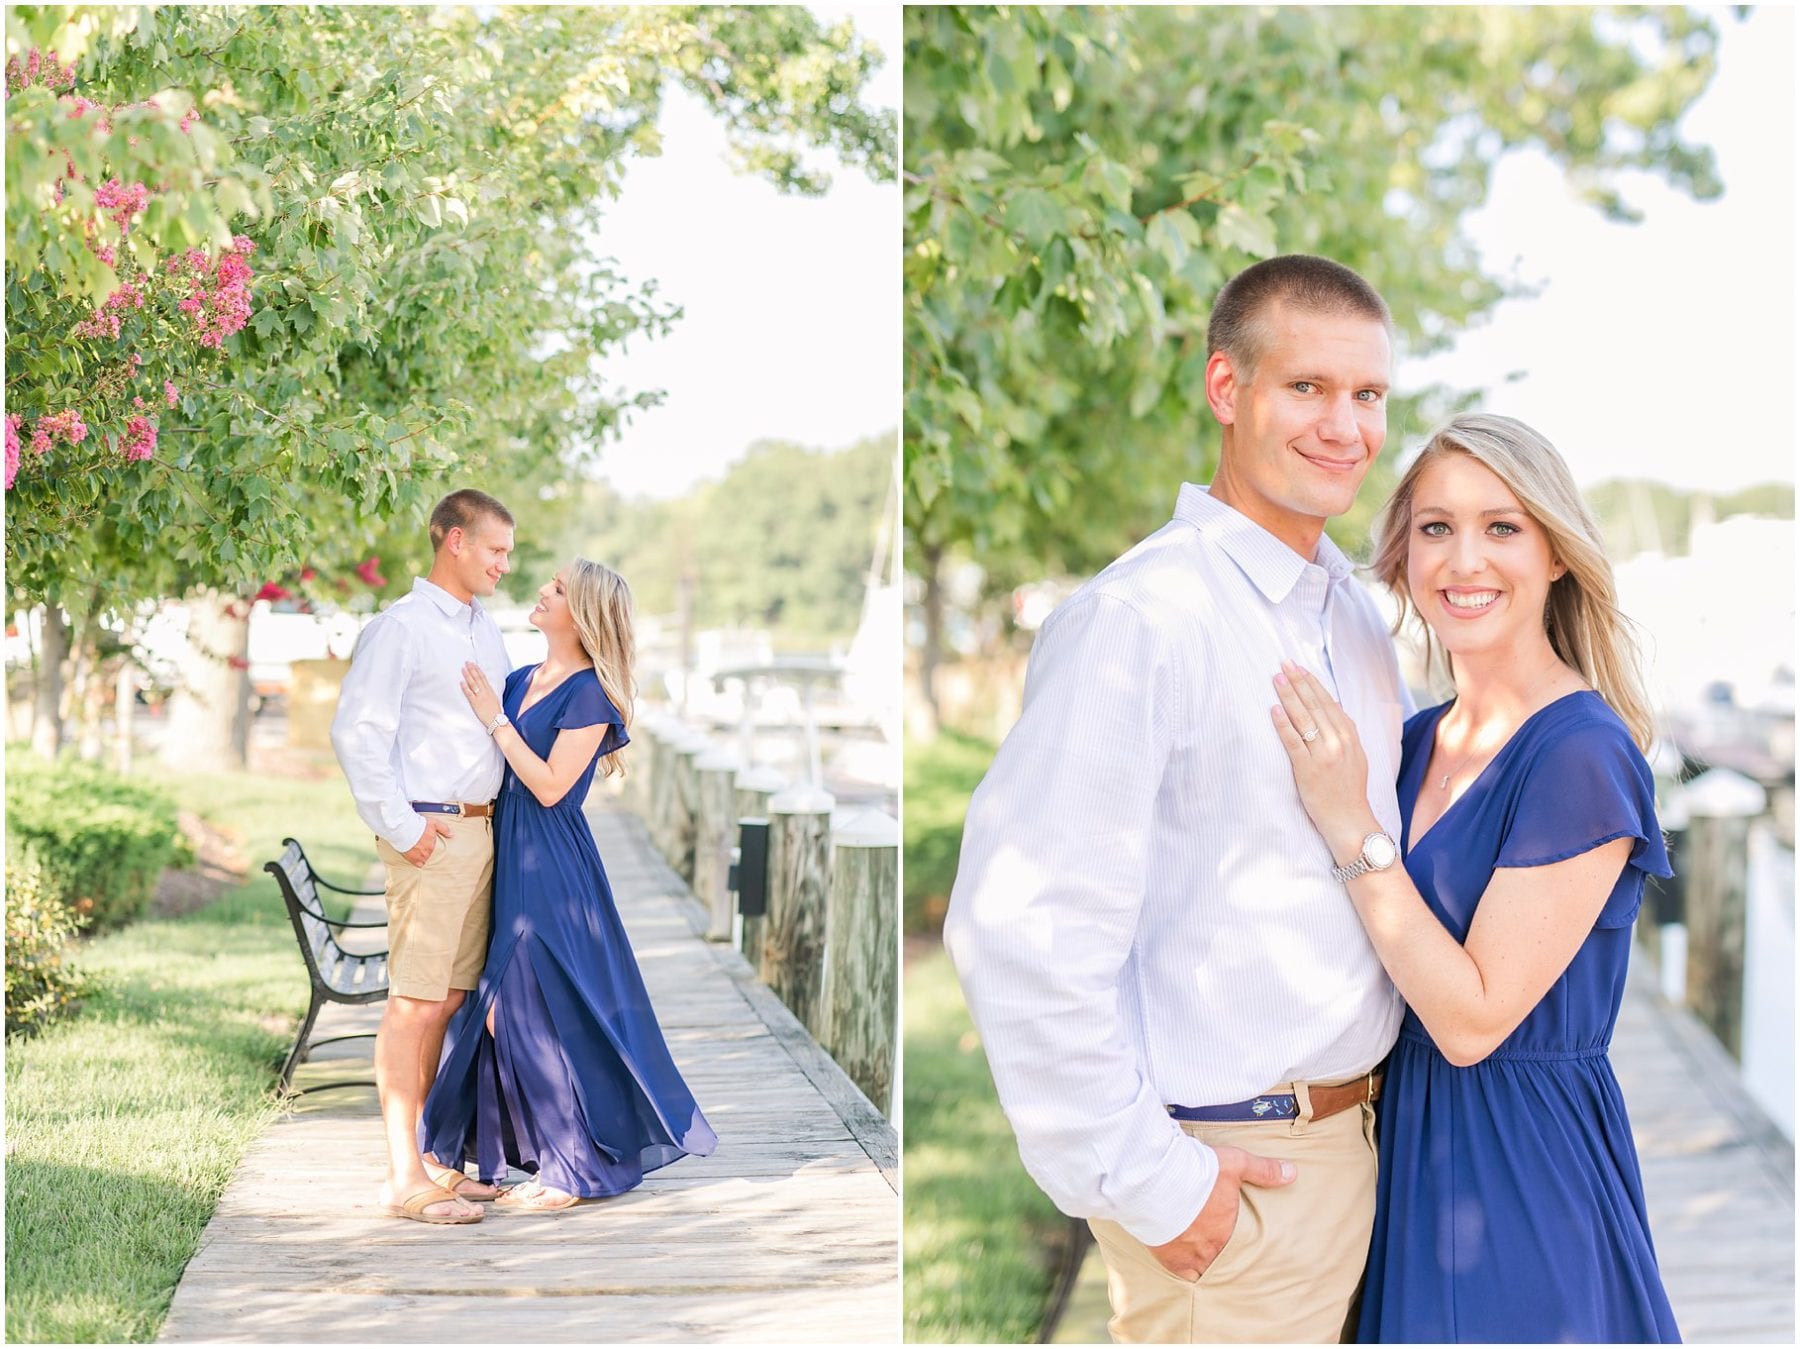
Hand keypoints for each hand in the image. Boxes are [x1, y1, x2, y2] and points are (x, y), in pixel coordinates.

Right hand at [402, 815, 453, 866]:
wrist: (404, 828)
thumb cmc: (419, 825)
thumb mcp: (434, 824)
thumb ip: (444, 829)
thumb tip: (451, 834)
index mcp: (432, 845)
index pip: (434, 851)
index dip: (431, 848)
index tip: (428, 846)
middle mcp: (426, 852)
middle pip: (428, 856)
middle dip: (425, 852)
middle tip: (421, 848)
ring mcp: (418, 856)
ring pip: (422, 860)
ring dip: (420, 857)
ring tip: (417, 852)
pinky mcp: (410, 857)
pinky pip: (415, 863)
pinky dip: (415, 861)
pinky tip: (414, 858)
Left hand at [460, 661, 501, 725]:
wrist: (498, 721)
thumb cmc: (495, 712)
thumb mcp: (494, 699)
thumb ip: (489, 693)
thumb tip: (484, 687)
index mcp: (490, 691)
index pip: (483, 677)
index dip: (478, 670)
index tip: (473, 664)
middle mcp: (486, 692)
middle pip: (478, 678)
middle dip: (472, 669)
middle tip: (467, 662)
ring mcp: (481, 697)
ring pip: (474, 684)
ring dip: (468, 676)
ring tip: (463, 669)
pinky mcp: (476, 704)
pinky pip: (470, 694)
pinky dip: (465, 687)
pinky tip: (461, 682)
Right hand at [1149, 1143, 1295, 1280]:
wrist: (1158, 1178)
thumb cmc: (1197, 1170)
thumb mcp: (1235, 1163)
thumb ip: (1263, 1171)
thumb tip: (1292, 1173)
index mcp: (1230, 1228)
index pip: (1244, 1246)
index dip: (1242, 1246)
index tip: (1240, 1243)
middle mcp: (1213, 1247)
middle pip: (1224, 1259)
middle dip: (1223, 1255)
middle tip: (1221, 1250)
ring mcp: (1191, 1256)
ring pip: (1206, 1270)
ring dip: (1206, 1264)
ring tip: (1204, 1259)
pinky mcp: (1170, 1258)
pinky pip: (1183, 1275)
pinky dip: (1186, 1272)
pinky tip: (1185, 1266)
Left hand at [1271, 661, 1376, 855]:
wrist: (1350, 821)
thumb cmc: (1349, 791)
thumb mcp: (1356, 757)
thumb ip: (1345, 734)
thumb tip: (1334, 710)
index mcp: (1350, 738)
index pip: (1329, 703)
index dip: (1313, 684)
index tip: (1300, 668)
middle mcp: (1339, 743)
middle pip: (1315, 706)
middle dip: (1299, 682)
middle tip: (1284, 664)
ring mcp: (1324, 756)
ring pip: (1304, 719)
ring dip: (1289, 696)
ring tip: (1276, 679)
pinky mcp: (1308, 769)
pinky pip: (1293, 742)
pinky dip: (1283, 724)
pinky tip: (1274, 709)